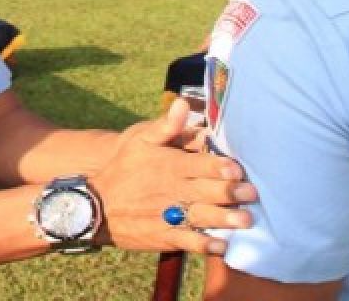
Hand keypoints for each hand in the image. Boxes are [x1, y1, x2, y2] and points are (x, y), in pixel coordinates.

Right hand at [89, 98, 255, 253]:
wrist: (96, 205)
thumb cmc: (123, 168)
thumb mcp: (139, 140)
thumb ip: (166, 125)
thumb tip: (183, 103)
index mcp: (170, 165)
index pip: (201, 164)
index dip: (221, 167)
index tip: (238, 169)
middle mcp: (173, 190)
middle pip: (208, 191)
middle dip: (232, 193)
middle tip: (252, 194)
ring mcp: (169, 215)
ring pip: (203, 217)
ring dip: (226, 219)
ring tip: (245, 221)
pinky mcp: (165, 236)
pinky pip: (189, 242)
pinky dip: (206, 245)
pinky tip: (222, 246)